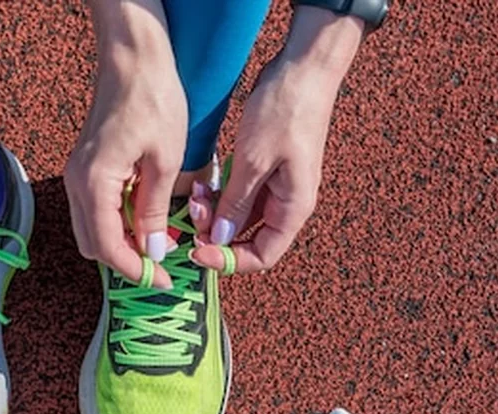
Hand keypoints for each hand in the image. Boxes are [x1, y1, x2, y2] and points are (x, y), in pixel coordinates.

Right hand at [65, 1, 186, 288]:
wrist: (133, 58)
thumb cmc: (154, 100)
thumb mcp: (165, 160)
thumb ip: (154, 211)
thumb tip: (154, 253)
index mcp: (94, 183)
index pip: (107, 247)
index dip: (136, 271)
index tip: (164, 281)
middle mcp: (77, 183)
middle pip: (93, 245)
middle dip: (126, 262)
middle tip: (164, 266)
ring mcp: (77, 175)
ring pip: (92, 230)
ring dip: (122, 244)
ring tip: (159, 245)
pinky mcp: (85, 168)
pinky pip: (95, 210)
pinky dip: (117, 224)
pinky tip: (147, 220)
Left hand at [192, 9, 363, 274]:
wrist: (303, 67)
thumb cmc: (286, 111)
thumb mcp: (253, 161)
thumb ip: (236, 204)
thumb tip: (219, 239)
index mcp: (293, 208)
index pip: (263, 256)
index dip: (230, 261)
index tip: (198, 253)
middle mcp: (287, 203)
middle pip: (248, 238)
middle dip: (216, 234)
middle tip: (193, 216)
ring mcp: (276, 186)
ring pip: (240, 216)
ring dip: (214, 214)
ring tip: (196, 197)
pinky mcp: (264, 169)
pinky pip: (239, 194)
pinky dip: (220, 195)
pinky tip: (204, 185)